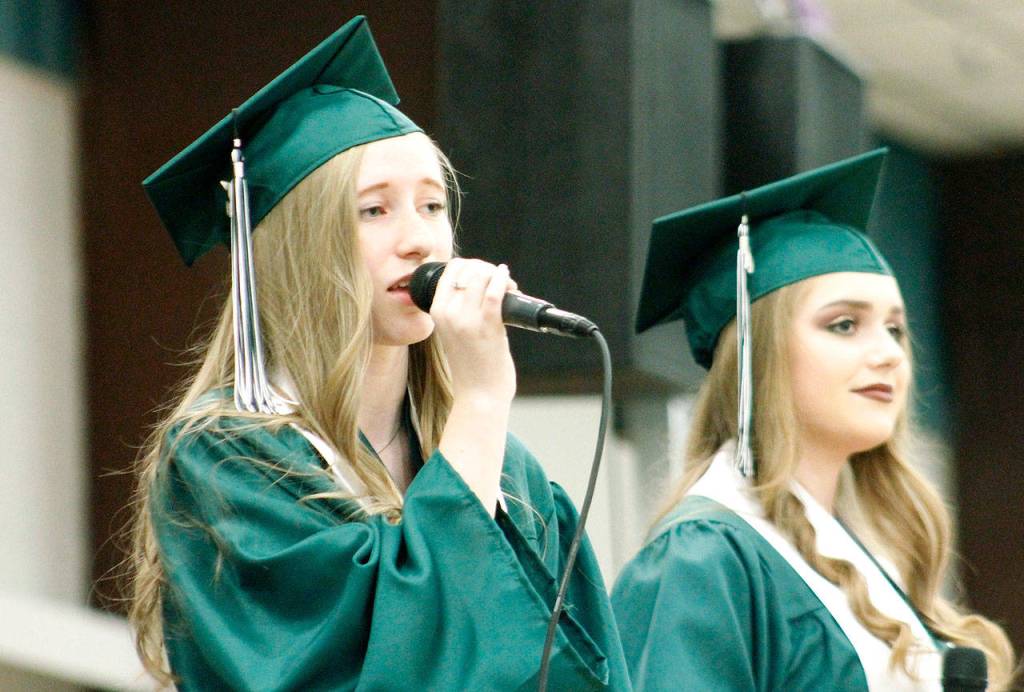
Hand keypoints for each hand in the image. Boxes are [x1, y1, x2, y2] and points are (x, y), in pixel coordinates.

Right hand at [430, 259, 517, 513]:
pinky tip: (510, 282)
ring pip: (481, 277)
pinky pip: (495, 293)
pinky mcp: (487, 327)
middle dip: (487, 268)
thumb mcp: (454, 331)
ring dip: (499, 276)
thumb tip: (481, 282)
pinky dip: (504, 282)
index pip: (450, 271)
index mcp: (436, 312)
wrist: (479, 395)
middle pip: (467, 269)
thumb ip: (460, 309)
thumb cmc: (472, 364)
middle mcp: (448, 313)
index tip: (484, 274)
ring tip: (510, 287)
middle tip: (500, 280)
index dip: (470, 265)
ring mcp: (467, 320)